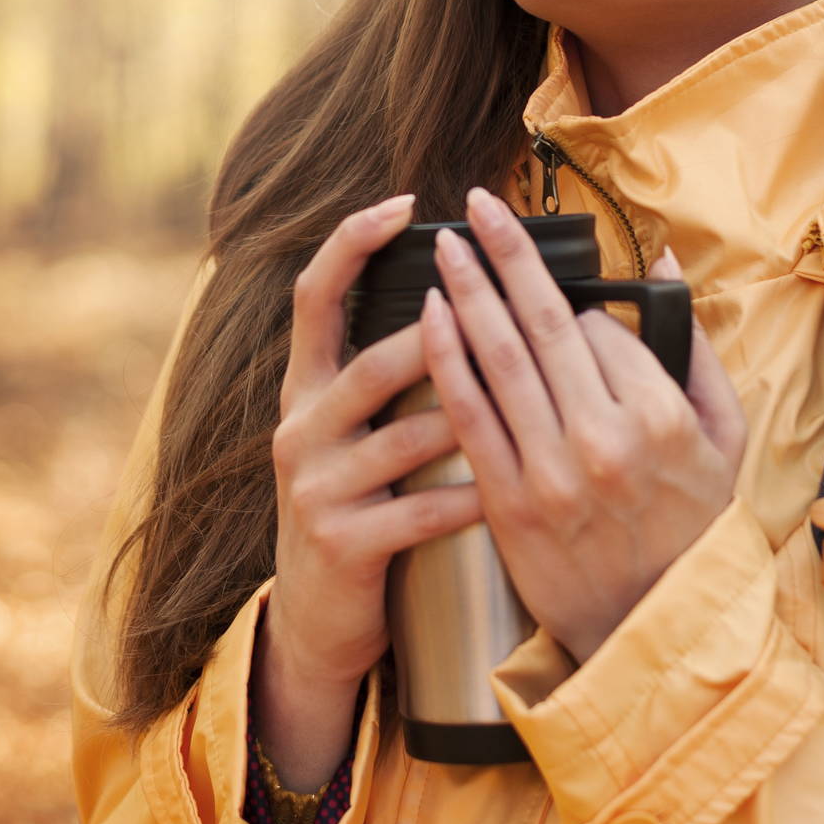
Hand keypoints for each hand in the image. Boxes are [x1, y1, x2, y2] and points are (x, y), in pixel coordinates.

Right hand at [258, 193, 486, 789]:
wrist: (318, 621)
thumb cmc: (362, 508)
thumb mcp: (355, 433)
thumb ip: (388, 373)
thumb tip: (460, 298)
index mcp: (306, 389)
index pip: (314, 295)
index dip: (352, 243)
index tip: (404, 203)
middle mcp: (299, 428)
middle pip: (367, 363)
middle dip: (434, 334)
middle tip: (491, 306)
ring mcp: (315, 487)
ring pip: (401, 435)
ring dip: (466, 417)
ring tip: (523, 400)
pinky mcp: (341, 542)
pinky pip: (418, 509)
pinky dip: (470, 496)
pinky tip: (510, 487)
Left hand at [419, 185, 747, 663]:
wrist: (650, 629)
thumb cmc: (691, 527)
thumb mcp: (725, 437)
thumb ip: (693, 345)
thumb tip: (662, 258)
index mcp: (660, 417)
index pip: (601, 327)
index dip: (577, 302)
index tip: (556, 288)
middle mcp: (604, 439)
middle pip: (543, 324)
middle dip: (506, 255)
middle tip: (476, 205)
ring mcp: (550, 472)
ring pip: (499, 359)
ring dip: (467, 292)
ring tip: (445, 244)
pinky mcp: (507, 504)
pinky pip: (469, 415)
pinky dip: (446, 358)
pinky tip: (429, 315)